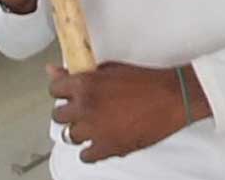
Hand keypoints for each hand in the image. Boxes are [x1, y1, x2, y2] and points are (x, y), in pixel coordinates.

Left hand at [47, 61, 210, 162]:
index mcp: (85, 84)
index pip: (55, 89)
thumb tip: (54, 69)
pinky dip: (91, 149)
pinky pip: (86, 155)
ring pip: (70, 135)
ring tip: (94, 123)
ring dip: (80, 129)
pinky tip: (101, 139)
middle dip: (69, 110)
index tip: (68, 92)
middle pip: (59, 115)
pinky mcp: (107, 148)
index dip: (62, 90)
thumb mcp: (111, 68)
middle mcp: (85, 108)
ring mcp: (95, 131)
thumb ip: (82, 71)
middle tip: (82, 108)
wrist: (170, 97)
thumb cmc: (145, 79)